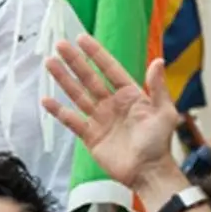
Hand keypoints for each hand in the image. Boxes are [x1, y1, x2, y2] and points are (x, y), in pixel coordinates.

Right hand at [42, 35, 178, 189]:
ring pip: (77, 95)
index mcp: (129, 95)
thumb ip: (158, 87)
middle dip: (75, 61)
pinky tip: (46, 100)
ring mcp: (100, 119)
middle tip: (59, 45)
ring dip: (64, 79)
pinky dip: (58, 111)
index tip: (82, 38)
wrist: (149, 173)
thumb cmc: (160, 143)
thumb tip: (158, 61)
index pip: (109, 69)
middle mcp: (112, 104)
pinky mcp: (90, 136)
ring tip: (50, 63)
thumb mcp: (164, 112)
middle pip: (89, 78)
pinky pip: (72, 121)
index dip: (96, 54)